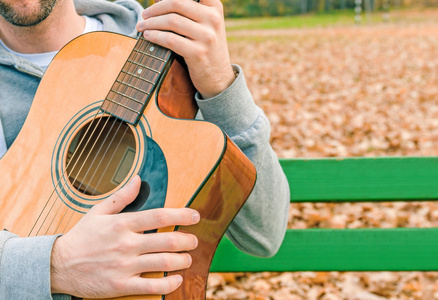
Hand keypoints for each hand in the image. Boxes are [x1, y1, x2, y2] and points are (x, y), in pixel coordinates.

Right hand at [50, 176, 198, 297]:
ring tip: (187, 258)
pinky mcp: (121, 285)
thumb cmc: (81, 237)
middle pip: (168, 240)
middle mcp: (127, 244)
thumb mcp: (98, 212)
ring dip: (182, 260)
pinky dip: (169, 283)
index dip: (182, 215)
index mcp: (123, 224)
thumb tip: (138, 180)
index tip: (195, 216)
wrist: (59, 265)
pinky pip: (152, 286)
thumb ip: (121, 197)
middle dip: (188, 240)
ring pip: (164, 263)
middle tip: (194, 241)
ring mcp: (125, 266)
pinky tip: (175, 278)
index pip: (160, 215)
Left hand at [136, 0, 235, 98]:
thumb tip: (160, 1)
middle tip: (144, 15)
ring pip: (171, 21)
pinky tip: (148, 36)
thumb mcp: (207, 25)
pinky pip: (170, 40)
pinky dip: (155, 36)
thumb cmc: (206, 48)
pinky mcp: (198, 53)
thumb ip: (191, 11)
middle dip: (155, 8)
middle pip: (176, 3)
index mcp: (215, 8)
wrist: (218, 78)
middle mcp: (213, 19)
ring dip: (151, 23)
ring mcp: (207, 37)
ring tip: (142, 26)